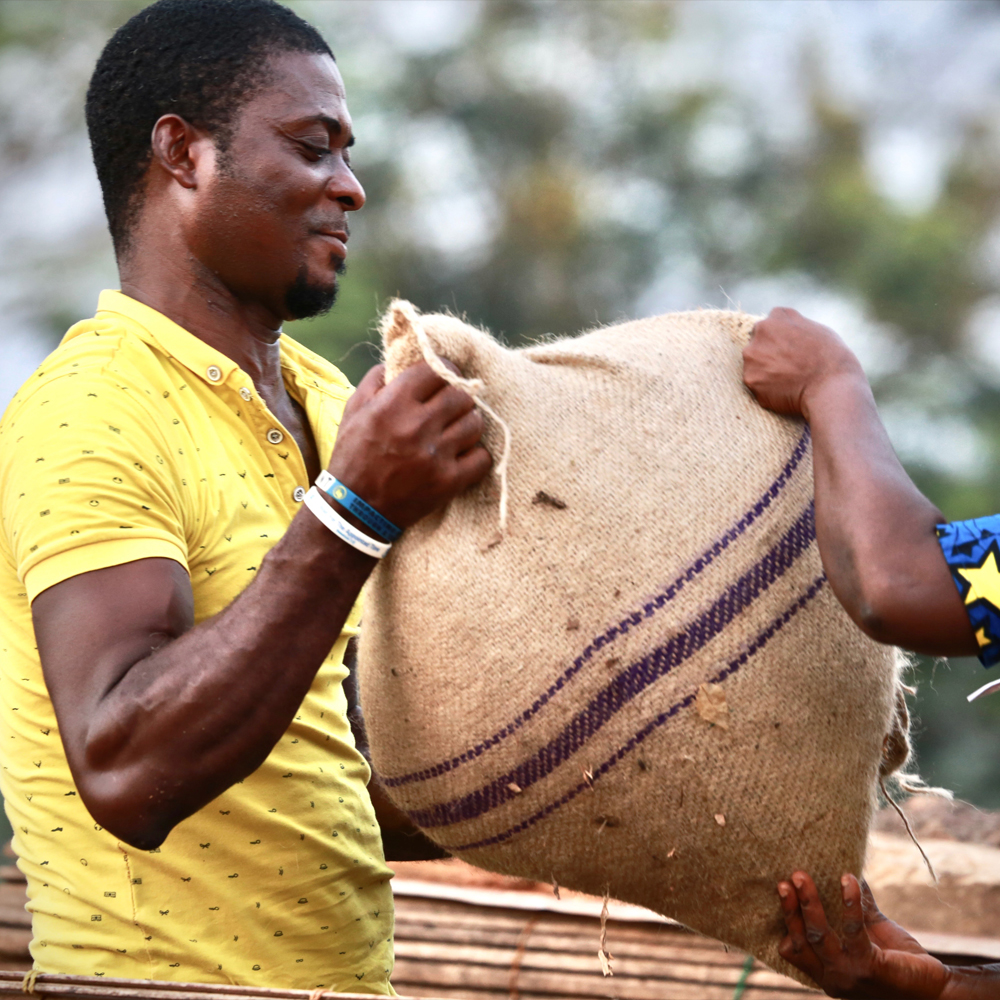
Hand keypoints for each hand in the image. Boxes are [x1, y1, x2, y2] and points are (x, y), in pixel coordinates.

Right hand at [327, 361, 491, 528]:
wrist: (354, 511)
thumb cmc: (352, 457)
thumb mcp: (353, 411)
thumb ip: (376, 381)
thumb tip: (400, 360)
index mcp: (392, 404)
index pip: (436, 370)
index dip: (445, 369)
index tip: (445, 376)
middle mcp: (416, 426)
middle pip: (462, 395)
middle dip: (459, 397)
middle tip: (453, 405)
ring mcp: (436, 455)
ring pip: (475, 423)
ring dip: (469, 423)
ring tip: (457, 429)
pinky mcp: (449, 481)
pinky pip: (481, 457)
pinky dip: (475, 454)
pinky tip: (462, 455)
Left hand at [743, 307, 865, 419]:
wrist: (830, 386)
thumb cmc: (829, 357)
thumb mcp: (816, 329)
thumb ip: (794, 326)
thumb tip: (786, 328)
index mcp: (775, 318)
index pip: (767, 328)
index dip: (777, 341)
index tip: (787, 351)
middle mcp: (758, 334)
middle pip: (756, 346)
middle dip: (767, 356)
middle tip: (787, 368)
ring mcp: (752, 358)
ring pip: (753, 366)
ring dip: (764, 372)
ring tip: (788, 380)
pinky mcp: (750, 380)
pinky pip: (756, 385)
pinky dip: (766, 390)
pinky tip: (784, 391)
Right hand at [778, 871, 950, 998]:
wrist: (936, 990)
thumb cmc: (899, 963)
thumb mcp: (869, 934)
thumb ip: (854, 909)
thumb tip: (845, 870)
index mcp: (826, 972)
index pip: (791, 949)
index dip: (783, 922)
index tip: (782, 891)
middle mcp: (832, 978)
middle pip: (800, 940)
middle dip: (790, 909)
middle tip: (785, 880)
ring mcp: (849, 975)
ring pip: (819, 935)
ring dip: (809, 903)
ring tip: (801, 875)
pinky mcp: (870, 968)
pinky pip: (852, 929)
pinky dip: (849, 902)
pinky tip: (849, 880)